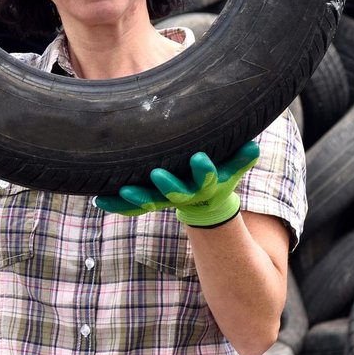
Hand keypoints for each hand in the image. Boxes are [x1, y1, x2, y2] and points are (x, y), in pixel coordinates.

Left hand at [94, 141, 258, 227]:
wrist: (204, 202)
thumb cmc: (218, 174)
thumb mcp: (233, 167)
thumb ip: (242, 158)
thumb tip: (254, 147)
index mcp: (206, 184)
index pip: (208, 178)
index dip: (205, 171)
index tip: (201, 160)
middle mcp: (185, 194)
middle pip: (176, 193)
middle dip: (167, 185)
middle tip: (156, 175)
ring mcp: (165, 199)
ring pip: (150, 202)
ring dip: (136, 198)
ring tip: (122, 191)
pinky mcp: (149, 201)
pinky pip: (131, 207)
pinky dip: (116, 205)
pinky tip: (99, 200)